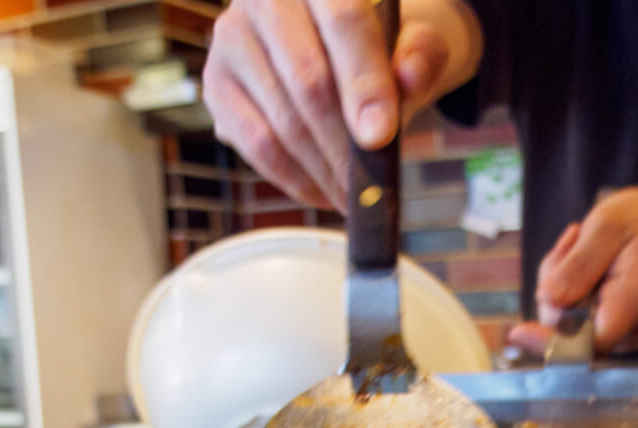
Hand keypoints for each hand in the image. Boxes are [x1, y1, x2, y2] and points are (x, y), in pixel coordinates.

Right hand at [203, 0, 455, 210]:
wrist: (338, 40)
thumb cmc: (380, 43)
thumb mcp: (414, 40)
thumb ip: (420, 56)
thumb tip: (408, 79)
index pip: (343, 22)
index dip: (364, 83)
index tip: (380, 137)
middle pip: (307, 80)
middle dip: (344, 145)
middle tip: (371, 186)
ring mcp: (232, 40)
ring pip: (280, 121)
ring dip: (322, 171)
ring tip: (353, 196)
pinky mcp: (216, 84)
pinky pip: (255, 144)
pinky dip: (294, 178)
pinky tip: (322, 190)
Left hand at [522, 188, 637, 354]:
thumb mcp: (610, 226)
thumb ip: (578, 266)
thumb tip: (547, 302)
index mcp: (634, 302)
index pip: (586, 343)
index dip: (549, 339)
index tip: (518, 332)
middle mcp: (631, 329)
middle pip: (567, 328)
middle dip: (555, 285)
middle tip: (574, 240)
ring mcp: (623, 334)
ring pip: (567, 322)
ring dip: (562, 282)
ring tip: (584, 243)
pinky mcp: (614, 330)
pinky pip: (575, 317)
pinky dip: (571, 287)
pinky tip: (588, 260)